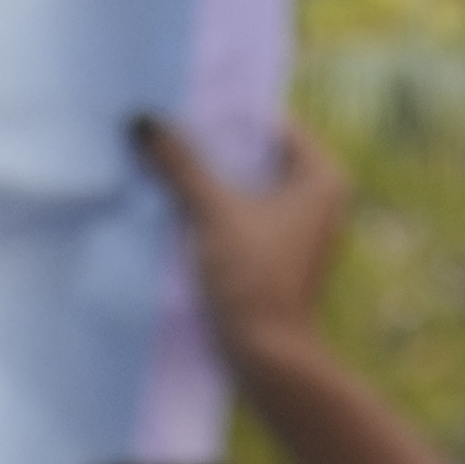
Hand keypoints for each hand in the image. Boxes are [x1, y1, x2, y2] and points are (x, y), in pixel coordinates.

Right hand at [137, 108, 356, 367]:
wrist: (268, 357)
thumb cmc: (252, 279)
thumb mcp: (213, 212)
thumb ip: (180, 164)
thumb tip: (142, 120)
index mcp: (321, 176)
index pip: (271, 125)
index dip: (226, 117)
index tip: (184, 106)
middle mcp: (320, 197)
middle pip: (257, 156)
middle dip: (214, 148)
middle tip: (168, 129)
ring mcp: (300, 228)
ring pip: (248, 187)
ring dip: (211, 180)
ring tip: (167, 161)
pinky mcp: (278, 254)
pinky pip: (244, 215)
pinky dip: (217, 209)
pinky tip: (179, 204)